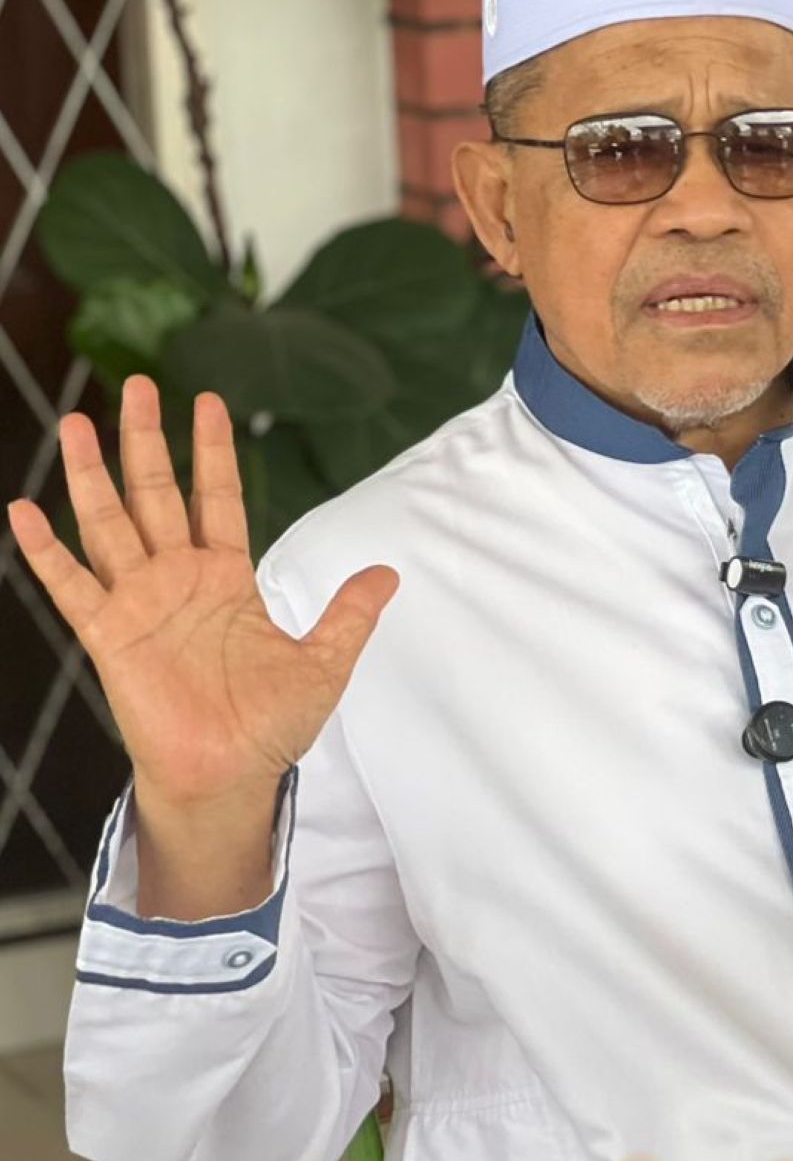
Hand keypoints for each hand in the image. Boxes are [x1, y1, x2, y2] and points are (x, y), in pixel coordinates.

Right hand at [6, 377, 396, 820]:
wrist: (230, 775)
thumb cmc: (271, 725)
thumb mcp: (325, 662)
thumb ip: (348, 614)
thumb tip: (389, 573)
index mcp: (228, 579)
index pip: (218, 498)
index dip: (213, 451)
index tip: (208, 401)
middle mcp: (179, 580)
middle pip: (158, 495)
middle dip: (148, 441)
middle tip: (136, 385)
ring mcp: (140, 603)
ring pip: (110, 524)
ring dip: (92, 476)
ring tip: (77, 422)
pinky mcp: (109, 636)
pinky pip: (71, 586)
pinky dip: (46, 551)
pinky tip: (23, 512)